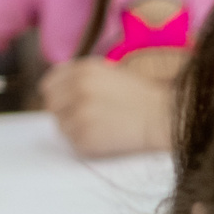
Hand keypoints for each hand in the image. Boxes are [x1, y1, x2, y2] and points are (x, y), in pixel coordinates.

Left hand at [41, 57, 171, 155]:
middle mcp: (78, 89)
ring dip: (76, 129)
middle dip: (65, 113)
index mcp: (82, 70)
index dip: (58, 95)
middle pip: (52, 106)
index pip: (49, 85)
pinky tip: (107, 137)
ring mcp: (80, 114)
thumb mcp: (108, 74)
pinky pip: (74, 143)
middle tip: (87, 118)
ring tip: (102, 127)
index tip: (68, 103)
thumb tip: (55, 92)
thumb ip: (80, 78)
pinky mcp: (86, 137)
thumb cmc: (141, 97)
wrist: (164, 117)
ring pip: (62, 127)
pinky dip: (87, 143)